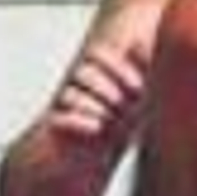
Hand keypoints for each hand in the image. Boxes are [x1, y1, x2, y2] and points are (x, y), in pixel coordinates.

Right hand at [48, 24, 153, 151]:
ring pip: (70, 95)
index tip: (137, 87)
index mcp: (96, 74)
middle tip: (123, 105)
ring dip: (93, 106)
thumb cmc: (121, 123)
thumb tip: (139, 39)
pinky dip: (79, 121)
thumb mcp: (136, 98)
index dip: (116, 66)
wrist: (97, 156)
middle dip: (106, 88)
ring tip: (111, 120)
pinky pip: (59, 117)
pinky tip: (97, 128)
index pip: (97, 54)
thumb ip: (139, 69)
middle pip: (84, 73)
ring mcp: (65, 107)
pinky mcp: (57, 127)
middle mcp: (77, 87)